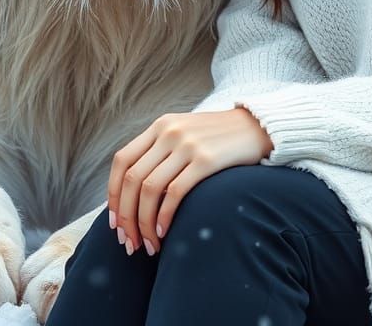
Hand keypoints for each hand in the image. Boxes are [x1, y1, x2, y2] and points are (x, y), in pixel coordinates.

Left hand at [108, 107, 272, 257]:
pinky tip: (165, 233)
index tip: (115, 224)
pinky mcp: (206, 160)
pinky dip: (164, 217)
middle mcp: (169, 132)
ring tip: (148, 246)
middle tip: (128, 243)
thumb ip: (160, 152)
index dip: (112, 195)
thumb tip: (132, 193)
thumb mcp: (184, 133)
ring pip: (150, 190)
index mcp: (160, 125)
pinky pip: (174, 193)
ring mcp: (187, 144)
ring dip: (144, 224)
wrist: (258, 126)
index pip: (122, 161)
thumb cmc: (218, 138)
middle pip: (132, 180)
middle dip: (126, 217)